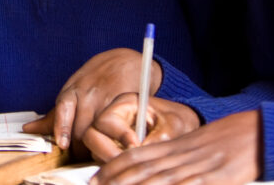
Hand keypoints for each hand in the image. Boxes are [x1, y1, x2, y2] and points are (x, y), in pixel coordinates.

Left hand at [23, 48, 161, 149]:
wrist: (126, 60)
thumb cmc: (96, 77)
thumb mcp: (73, 89)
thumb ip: (56, 113)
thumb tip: (28, 129)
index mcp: (72, 91)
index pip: (63, 110)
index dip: (62, 128)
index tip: (62, 144)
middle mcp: (89, 94)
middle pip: (80, 129)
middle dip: (79, 148)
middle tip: (80, 158)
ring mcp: (108, 99)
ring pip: (98, 132)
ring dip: (96, 147)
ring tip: (96, 154)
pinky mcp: (126, 105)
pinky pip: (119, 128)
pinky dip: (115, 140)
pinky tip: (114, 145)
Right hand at [83, 93, 200, 160]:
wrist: (182, 128)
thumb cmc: (178, 121)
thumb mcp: (175, 124)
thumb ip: (160, 136)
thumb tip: (142, 151)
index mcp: (124, 104)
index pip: (107, 120)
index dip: (119, 135)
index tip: (137, 146)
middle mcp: (112, 118)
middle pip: (91, 135)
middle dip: (105, 152)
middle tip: (128, 163)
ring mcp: (109, 136)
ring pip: (94, 151)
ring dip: (109, 162)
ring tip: (132, 167)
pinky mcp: (111, 150)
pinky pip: (102, 160)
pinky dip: (114, 168)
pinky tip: (131, 170)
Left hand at [90, 110, 260, 184]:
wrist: (257, 132)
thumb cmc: (225, 141)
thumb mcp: (193, 145)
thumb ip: (172, 156)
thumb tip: (148, 171)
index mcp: (174, 146)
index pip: (136, 156)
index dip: (113, 169)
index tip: (94, 180)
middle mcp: (181, 156)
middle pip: (143, 170)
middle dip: (116, 181)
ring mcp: (198, 168)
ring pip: (161, 180)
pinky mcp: (218, 178)